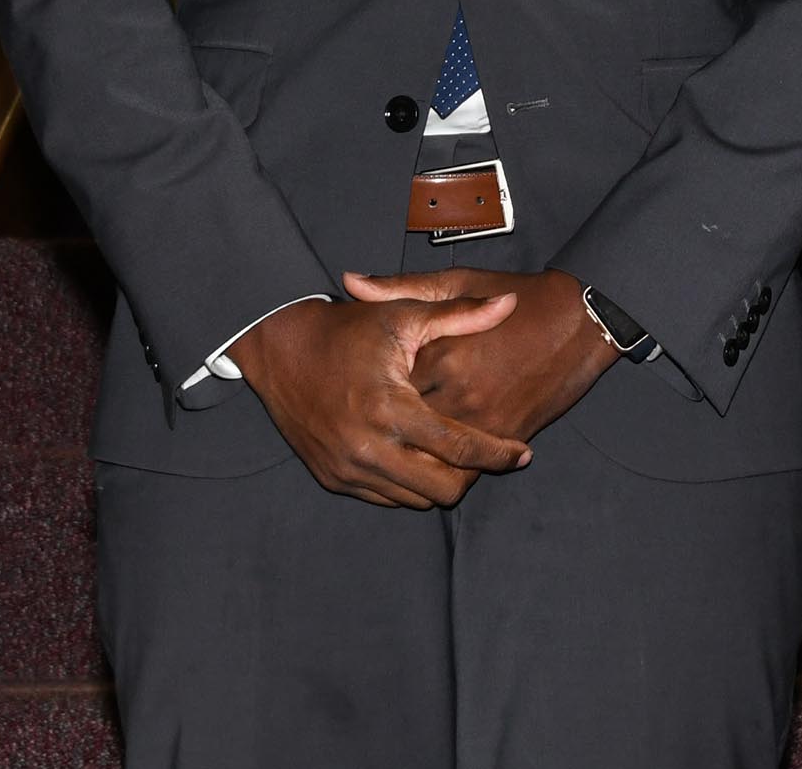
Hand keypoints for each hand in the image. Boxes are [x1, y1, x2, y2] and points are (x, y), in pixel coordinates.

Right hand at [225, 288, 535, 508]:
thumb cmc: (348, 328)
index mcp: (389, 408)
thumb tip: (509, 303)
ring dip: (437, 480)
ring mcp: (346, 468)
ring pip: (414, 500)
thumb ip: (460, 315)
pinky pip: (385, 498)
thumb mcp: (404, 315)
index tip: (522, 453)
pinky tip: (416, 455)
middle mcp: (367, 447)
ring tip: (450, 453)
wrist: (279, 348)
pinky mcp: (332, 478)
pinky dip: (407, 483)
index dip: (498, 454)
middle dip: (469, 475)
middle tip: (482, 454)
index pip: (459, 448)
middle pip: (441, 489)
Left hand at [350, 268, 618, 444]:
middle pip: (404, 423)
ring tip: (400, 448)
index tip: (359, 388)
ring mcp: (483, 415)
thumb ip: (400, 287)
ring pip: (432, 452)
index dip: (369, 388)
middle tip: (372, 427)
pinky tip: (437, 461)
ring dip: (414, 455)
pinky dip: (449, 469)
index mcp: (440, 348)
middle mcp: (458, 387)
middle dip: (387, 428)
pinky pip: (467, 467)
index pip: (387, 382)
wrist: (581, 319)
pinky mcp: (507, 433)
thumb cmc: (519, 295)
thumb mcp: (457, 281)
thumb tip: (348, 283)